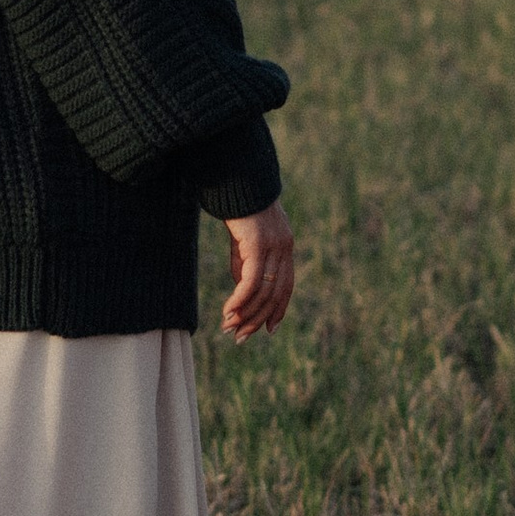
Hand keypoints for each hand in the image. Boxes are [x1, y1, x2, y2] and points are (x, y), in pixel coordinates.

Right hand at [219, 201, 294, 340]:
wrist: (236, 178)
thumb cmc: (237, 206)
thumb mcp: (243, 241)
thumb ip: (245, 265)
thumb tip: (242, 292)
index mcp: (285, 246)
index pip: (286, 286)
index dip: (278, 310)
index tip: (268, 330)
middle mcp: (284, 248)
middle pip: (275, 294)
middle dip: (257, 319)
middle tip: (240, 337)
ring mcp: (274, 247)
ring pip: (263, 292)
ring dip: (245, 314)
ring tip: (229, 328)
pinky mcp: (258, 245)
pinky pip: (251, 282)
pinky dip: (240, 300)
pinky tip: (228, 312)